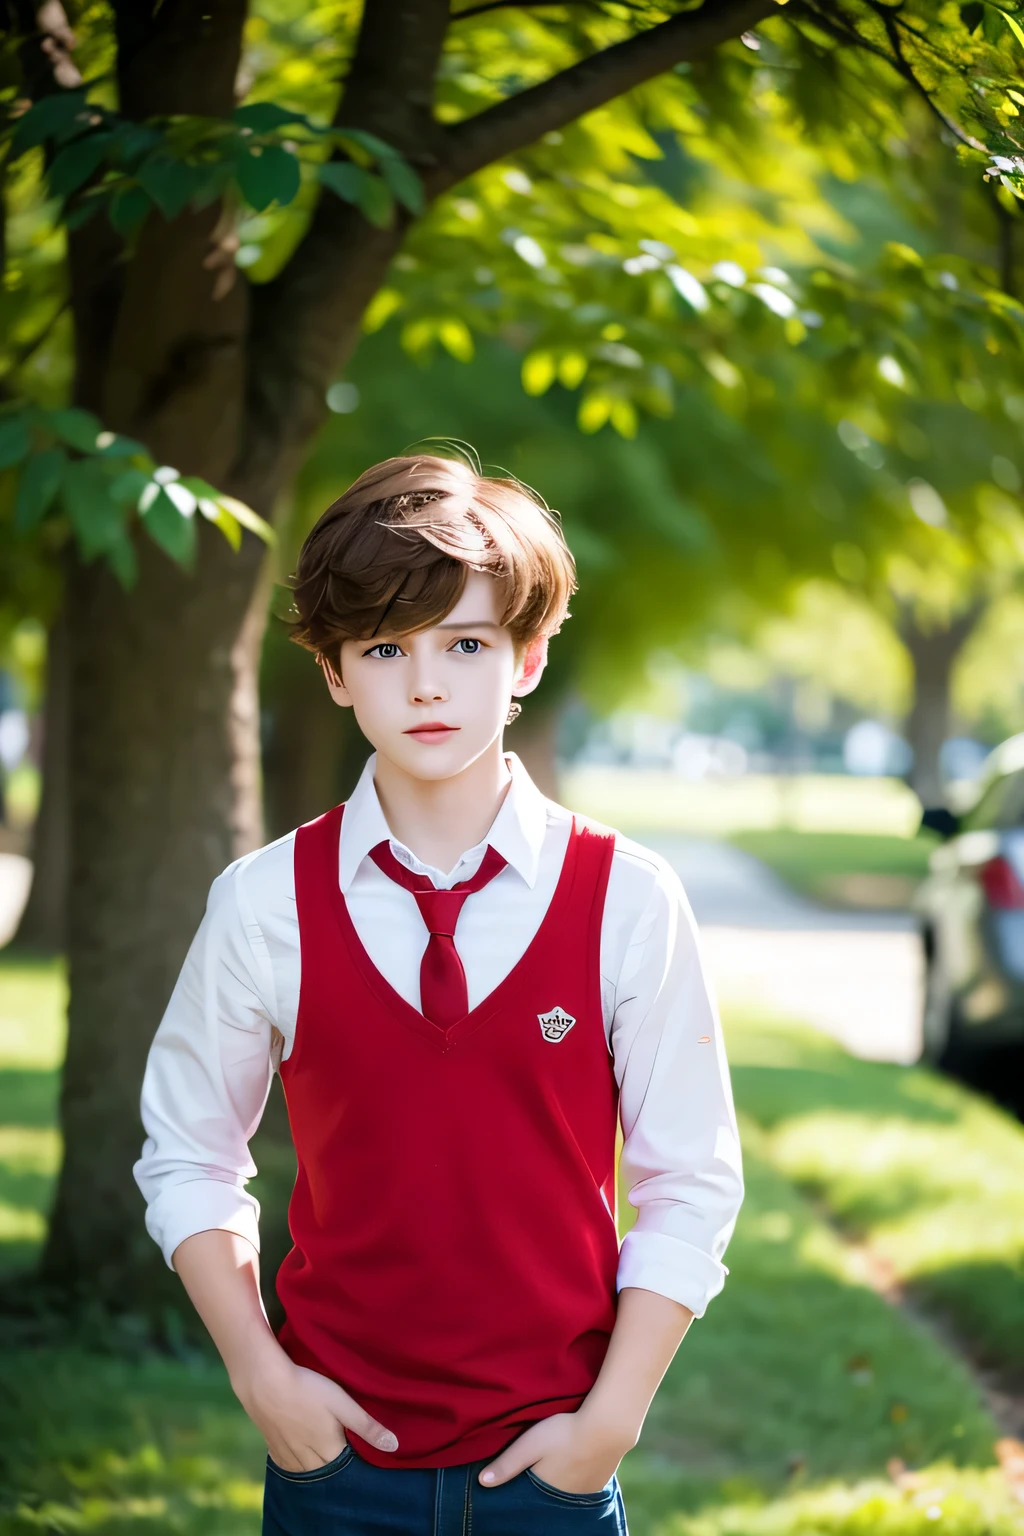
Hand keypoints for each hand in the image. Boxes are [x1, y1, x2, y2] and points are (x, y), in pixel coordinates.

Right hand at [234, 1349, 397, 1472]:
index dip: (353, 1459)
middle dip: (335, 1465)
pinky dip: (296, 1464)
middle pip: (325, 1470)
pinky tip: (298, 1456)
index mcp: (328, 1449)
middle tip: (343, 1451)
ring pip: (305, 1470)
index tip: (359, 1451)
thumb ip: (366, 1425)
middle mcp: (307, 1459)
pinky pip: (286, 1464)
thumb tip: (393, 1446)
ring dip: (315, 1467)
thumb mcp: (342, 1403)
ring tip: (323, 1455)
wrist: (263, 1383)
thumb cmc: (307, 1388)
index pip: (346, 1466)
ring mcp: (287, 1453)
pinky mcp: (271, 1445)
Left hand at [478, 1409, 632, 1494]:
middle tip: (536, 1470)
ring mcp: (586, 1491)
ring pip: (566, 1490)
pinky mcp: (601, 1482)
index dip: (521, 1488)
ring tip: (555, 1465)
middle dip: (540, 1486)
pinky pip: (583, 1485)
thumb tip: (481, 1483)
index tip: (516, 1481)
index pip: (528, 1497)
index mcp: (546, 1490)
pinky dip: (576, 1478)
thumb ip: (507, 1464)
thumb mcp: (529, 1444)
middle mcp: (566, 1498)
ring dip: (560, 1481)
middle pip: (547, 1494)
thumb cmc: (564, 1433)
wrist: (608, 1426)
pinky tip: (574, 1463)